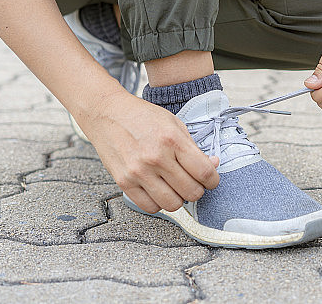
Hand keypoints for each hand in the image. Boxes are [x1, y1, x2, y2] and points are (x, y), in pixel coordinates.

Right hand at [78, 91, 219, 213]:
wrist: (108, 113)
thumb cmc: (143, 116)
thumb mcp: (174, 124)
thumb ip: (194, 147)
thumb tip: (213, 164)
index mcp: (172, 140)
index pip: (204, 172)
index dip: (213, 180)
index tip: (211, 180)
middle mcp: (156, 158)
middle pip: (191, 192)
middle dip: (198, 190)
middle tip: (194, 183)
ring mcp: (138, 172)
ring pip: (172, 204)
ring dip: (179, 199)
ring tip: (176, 187)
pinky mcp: (124, 182)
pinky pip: (150, 207)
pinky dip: (159, 203)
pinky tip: (160, 190)